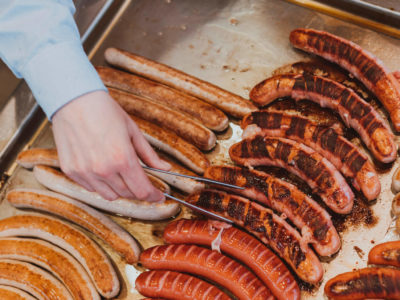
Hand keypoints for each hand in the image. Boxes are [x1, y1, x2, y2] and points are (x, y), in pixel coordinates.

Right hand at [52, 90, 169, 201]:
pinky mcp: (71, 171)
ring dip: (120, 189)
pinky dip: (101, 184)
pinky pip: (92, 188)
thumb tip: (166, 168)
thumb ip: (149, 154)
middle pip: (128, 194)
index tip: (158, 196)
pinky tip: (103, 168)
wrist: (73, 100)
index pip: (142, 191)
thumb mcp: (133, 131)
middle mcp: (103, 169)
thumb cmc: (104, 112)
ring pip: (110, 195)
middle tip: (142, 181)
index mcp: (122, 158)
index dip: (153, 196)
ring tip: (121, 173)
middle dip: (139, 191)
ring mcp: (85, 172)